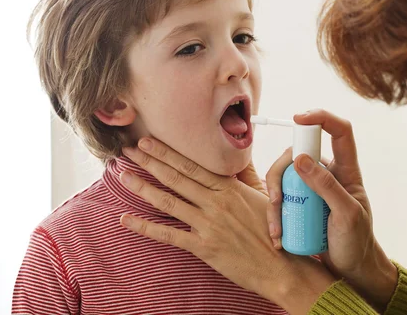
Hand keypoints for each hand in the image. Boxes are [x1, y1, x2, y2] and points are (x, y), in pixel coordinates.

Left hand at [119, 139, 335, 312]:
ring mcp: (208, 225)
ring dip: (143, 187)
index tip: (151, 141)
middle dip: (151, 161)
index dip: (169, 152)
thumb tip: (236, 156)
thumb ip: (245, 177)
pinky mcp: (204, 247)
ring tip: (123, 175)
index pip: (193, 165)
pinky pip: (169, 235)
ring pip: (169, 201)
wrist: (284, 266)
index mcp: (230, 189)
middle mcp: (216, 203)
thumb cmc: (276, 230)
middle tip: (129, 149)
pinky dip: (145, 227)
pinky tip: (126, 219)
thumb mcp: (264, 197)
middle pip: (177, 178)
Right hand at [266, 109, 397, 311]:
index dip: (321, 117)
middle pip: (297, 153)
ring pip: (283, 175)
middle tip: (278, 200)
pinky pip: (278, 197)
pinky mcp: (298, 203)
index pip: (339, 131)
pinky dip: (273, 214)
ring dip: (274, 199)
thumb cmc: (356, 241)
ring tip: (277, 227)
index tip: (298, 118)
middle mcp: (327, 173)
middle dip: (281, 173)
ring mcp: (310, 187)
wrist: (349, 270)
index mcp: (346, 170)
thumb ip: (327, 186)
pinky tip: (277, 234)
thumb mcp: (346, 215)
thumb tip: (300, 159)